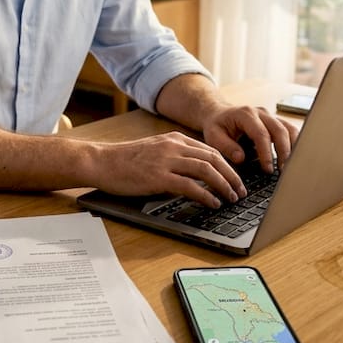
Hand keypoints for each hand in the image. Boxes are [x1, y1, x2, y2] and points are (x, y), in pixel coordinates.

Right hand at [92, 132, 242, 207]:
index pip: (210, 150)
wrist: (102, 161)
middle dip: (232, 176)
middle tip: (241, 191)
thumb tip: (196, 173)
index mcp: (174, 139)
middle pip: (214, 158)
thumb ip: (175, 156)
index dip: (228, 165)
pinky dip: (206, 195)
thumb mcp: (154, 150)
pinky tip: (212, 203)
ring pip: (207, 170)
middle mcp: (174, 146)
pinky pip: (190, 186)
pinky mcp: (159, 177)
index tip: (236, 178)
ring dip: (224, 185)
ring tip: (231, 198)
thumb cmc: (125, 160)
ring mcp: (166, 160)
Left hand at [200, 105, 299, 173]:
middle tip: (284, 171)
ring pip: (289, 129)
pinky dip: (295, 143)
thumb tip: (241, 158)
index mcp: (245, 114)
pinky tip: (293, 158)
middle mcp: (261, 113)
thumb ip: (226, 147)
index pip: (261, 134)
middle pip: (280, 130)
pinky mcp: (276, 122)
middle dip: (284, 152)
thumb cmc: (217, 126)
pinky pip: (290, 130)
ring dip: (293, 147)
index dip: (266, 153)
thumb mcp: (213, 136)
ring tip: (291, 166)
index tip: (268, 169)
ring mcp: (270, 116)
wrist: (219, 113)